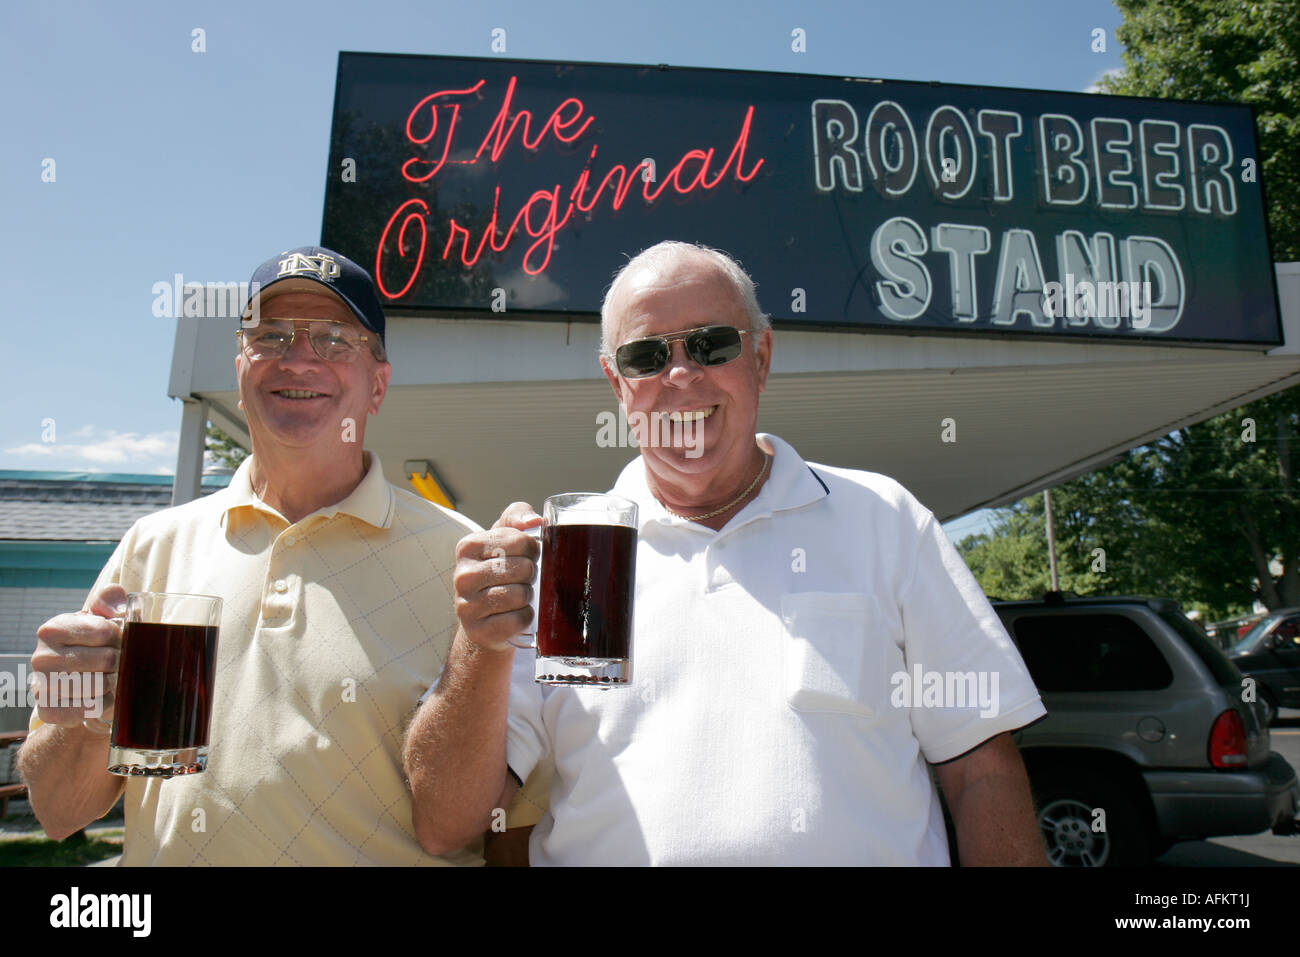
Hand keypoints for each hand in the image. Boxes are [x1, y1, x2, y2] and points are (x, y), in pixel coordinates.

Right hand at [30, 584, 126, 726]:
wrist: (73, 678)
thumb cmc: (91, 642)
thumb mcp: (99, 615)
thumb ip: (109, 600)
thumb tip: (118, 609)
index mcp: (52, 629)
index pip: (104, 631)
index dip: (120, 636)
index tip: (118, 639)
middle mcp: (41, 657)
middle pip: (105, 660)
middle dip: (121, 661)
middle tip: (120, 661)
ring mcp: (41, 686)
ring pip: (99, 686)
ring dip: (114, 683)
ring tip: (112, 677)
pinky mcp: (47, 710)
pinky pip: (88, 710)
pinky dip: (103, 704)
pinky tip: (102, 696)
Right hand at [452, 503, 541, 651]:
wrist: (484, 617)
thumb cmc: (498, 571)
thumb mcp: (504, 537)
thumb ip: (517, 516)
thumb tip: (533, 521)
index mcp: (468, 546)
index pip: (521, 541)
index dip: (533, 550)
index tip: (526, 556)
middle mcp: (462, 575)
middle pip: (523, 568)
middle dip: (530, 575)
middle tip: (521, 579)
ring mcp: (467, 605)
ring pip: (521, 595)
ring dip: (527, 596)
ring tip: (516, 596)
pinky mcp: (478, 631)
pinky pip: (519, 619)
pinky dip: (525, 617)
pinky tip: (514, 614)